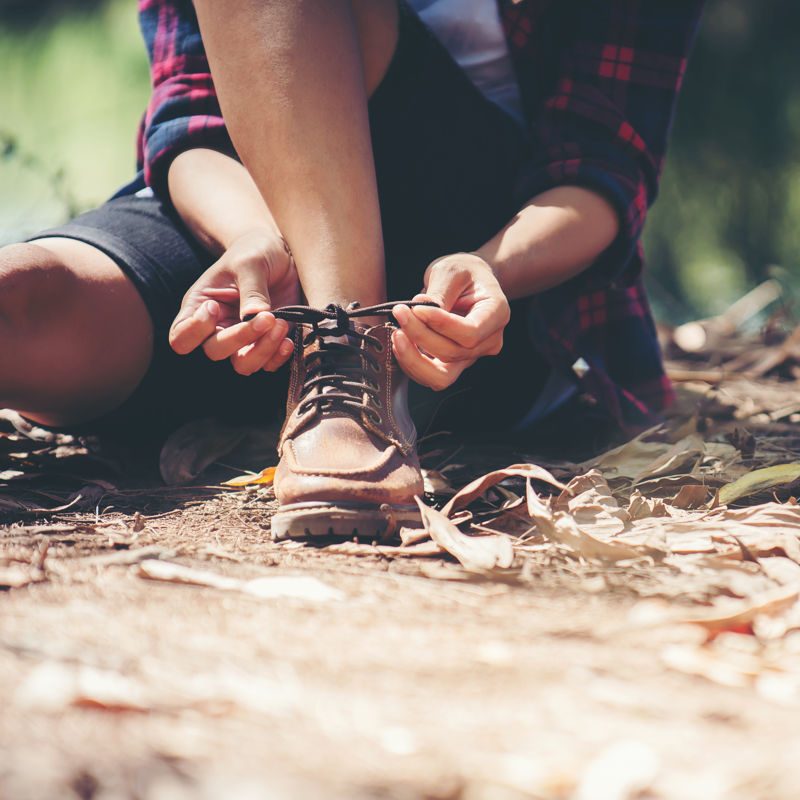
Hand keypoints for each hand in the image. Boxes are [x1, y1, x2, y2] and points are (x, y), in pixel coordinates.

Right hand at [168, 229, 299, 374]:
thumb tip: (255, 317)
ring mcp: (243, 339)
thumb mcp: (250, 262)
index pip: (181, 336)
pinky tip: (288, 339)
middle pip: (215, 352)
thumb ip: (251, 289)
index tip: (215, 307)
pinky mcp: (266, 343)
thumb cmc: (255, 251)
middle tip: (267, 317)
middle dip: (241, 338)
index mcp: (200, 306)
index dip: (194, 331)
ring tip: (281, 324)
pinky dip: (278, 357)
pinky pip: (268, 365)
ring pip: (243, 364)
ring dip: (263, 351)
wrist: (280, 254)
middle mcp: (218, 328)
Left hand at [391, 252, 509, 389]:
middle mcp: (489, 341)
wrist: (469, 280)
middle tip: (399, 313)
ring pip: (442, 375)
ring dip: (413, 358)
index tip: (416, 308)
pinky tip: (400, 341)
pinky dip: (411, 363)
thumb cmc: (464, 272)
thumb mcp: (452, 270)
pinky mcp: (453, 363)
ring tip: (397, 333)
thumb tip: (418, 311)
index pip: (471, 332)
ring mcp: (472, 356)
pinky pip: (431, 375)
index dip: (441, 325)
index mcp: (496, 314)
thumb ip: (439, 292)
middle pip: (453, 353)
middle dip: (420, 336)